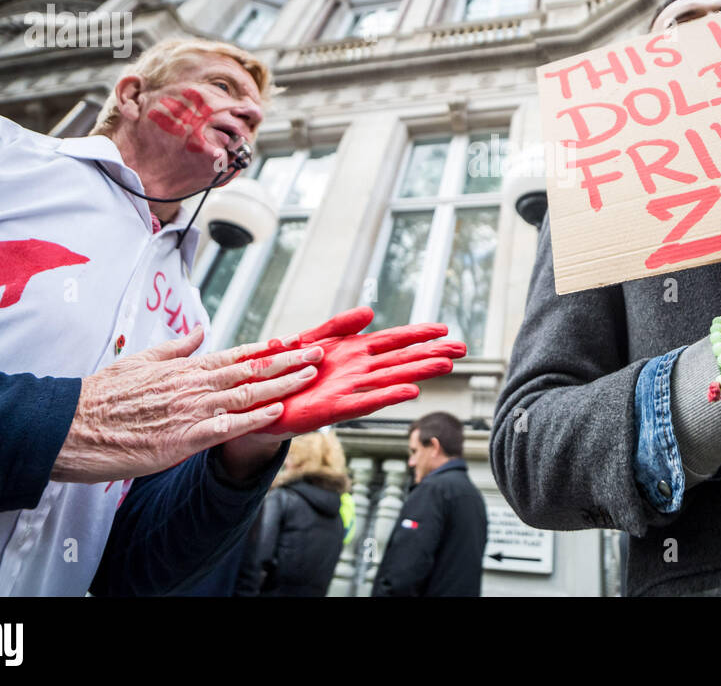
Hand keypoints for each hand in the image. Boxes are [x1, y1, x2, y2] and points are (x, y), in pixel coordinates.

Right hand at [50, 324, 321, 483]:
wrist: (69, 426)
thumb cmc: (101, 397)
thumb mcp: (139, 362)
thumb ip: (174, 348)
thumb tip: (198, 332)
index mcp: (184, 368)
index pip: (237, 355)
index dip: (271, 350)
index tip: (297, 343)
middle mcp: (193, 384)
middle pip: (251, 370)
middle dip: (289, 362)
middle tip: (319, 354)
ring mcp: (190, 410)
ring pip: (247, 393)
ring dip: (283, 384)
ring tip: (311, 375)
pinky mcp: (181, 439)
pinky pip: (227, 426)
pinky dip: (255, 418)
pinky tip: (278, 413)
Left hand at [232, 307, 462, 435]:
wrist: (258, 399)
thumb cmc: (287, 370)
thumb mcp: (313, 338)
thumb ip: (340, 324)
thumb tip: (371, 312)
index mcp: (355, 352)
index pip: (394, 340)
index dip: (419, 335)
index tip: (445, 331)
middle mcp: (358, 370)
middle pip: (402, 359)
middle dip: (432, 354)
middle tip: (462, 349)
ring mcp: (348, 389)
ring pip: (391, 378)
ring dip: (418, 372)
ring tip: (446, 365)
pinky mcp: (332, 409)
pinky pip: (365, 401)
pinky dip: (387, 395)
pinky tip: (410, 392)